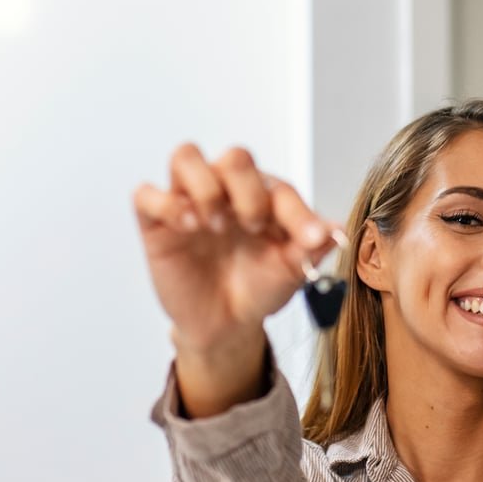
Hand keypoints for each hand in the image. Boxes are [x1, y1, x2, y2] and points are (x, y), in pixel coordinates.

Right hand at [133, 144, 337, 353]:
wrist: (226, 324)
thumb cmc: (258, 288)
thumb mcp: (290, 272)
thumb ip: (310, 248)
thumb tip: (335, 230)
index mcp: (264, 196)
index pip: (278, 186)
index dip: (296, 211)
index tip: (309, 239)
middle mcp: (226, 190)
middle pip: (234, 157)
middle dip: (247, 190)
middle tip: (251, 226)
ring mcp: (189, 202)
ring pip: (186, 157)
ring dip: (205, 187)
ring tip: (214, 225)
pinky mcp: (157, 223)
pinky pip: (147, 194)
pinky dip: (165, 203)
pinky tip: (186, 226)